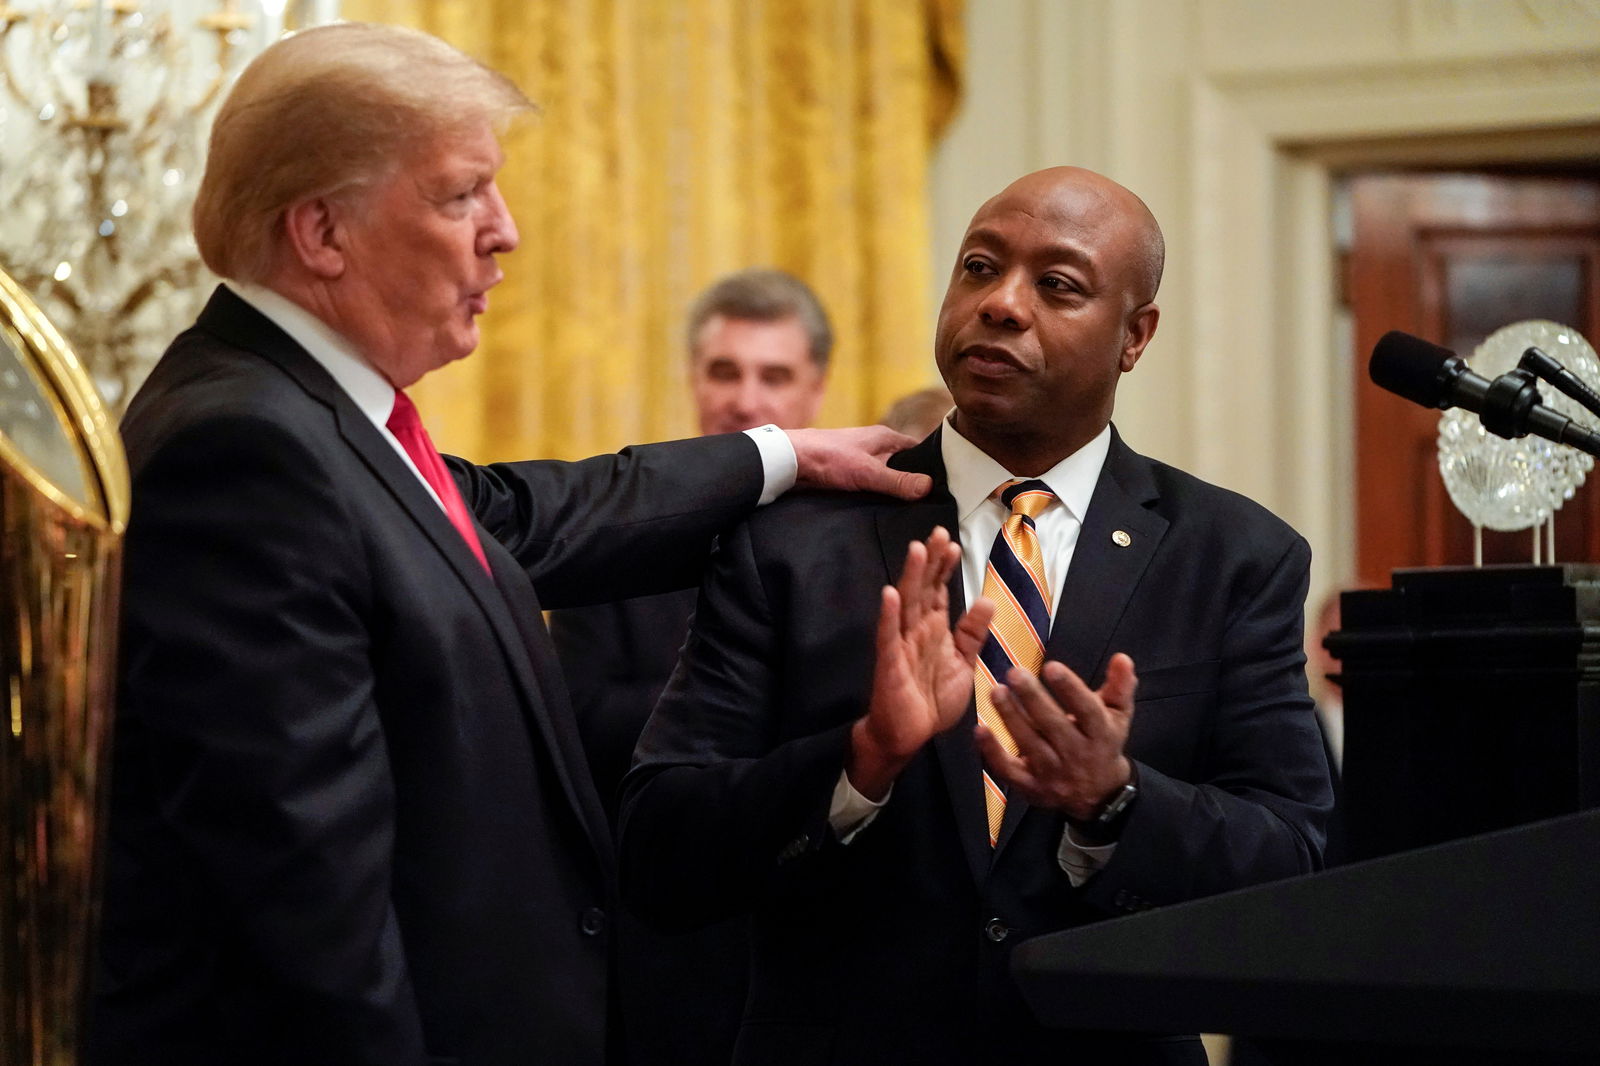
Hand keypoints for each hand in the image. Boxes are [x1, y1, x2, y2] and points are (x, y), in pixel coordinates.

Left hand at [787, 426, 931, 499]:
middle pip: (903, 465)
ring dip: (892, 491)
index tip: (942, 486)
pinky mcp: (848, 474)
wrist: (790, 462)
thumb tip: (928, 486)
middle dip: (912, 482)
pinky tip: (882, 510)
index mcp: (885, 438)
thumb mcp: (869, 472)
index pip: (918, 450)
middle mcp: (875, 446)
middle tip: (927, 505)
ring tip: (908, 512)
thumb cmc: (829, 458)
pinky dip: (877, 495)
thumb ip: (898, 481)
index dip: (930, 466)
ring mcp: (861, 460)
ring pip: (886, 477)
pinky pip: (870, 485)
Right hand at [847, 527, 993, 798]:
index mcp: (935, 630)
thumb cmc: (932, 702)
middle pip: (924, 589)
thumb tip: (986, 600)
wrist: (908, 736)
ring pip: (906, 604)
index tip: (952, 543)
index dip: (945, 568)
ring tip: (916, 550)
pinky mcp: (889, 663)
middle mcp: (917, 631)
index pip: (940, 591)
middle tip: (937, 533)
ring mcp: (901, 644)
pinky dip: (889, 615)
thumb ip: (971, 634)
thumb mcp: (962, 665)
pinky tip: (890, 594)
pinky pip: (888, 636)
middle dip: (930, 561)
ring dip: (911, 577)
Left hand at [975, 653, 1136, 821]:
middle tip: (1015, 672)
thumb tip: (1121, 658)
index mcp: (1101, 734)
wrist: (1099, 795)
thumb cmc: (1104, 744)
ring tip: (997, 692)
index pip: (1087, 710)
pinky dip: (992, 752)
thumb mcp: (1118, 715)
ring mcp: (1053, 773)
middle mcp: (1077, 755)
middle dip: (1033, 698)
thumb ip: (1120, 685)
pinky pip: (1009, 770)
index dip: (1070, 689)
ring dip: (1011, 717)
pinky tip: (980, 729)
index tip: (1052, 667)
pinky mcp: (1031, 787)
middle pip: (1054, 725)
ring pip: (1029, 744)